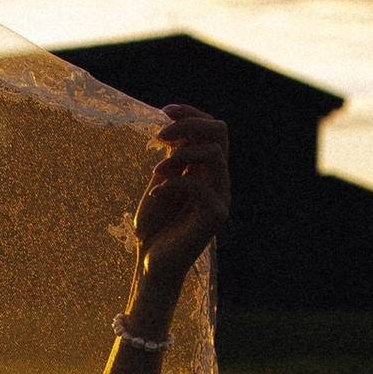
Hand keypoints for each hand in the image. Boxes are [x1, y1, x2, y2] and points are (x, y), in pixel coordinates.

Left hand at [131, 105, 229, 292]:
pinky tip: (155, 195)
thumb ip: (172, 156)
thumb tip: (173, 125)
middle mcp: (219, 179)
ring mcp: (220, 197)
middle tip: (159, 137)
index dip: (191, 113)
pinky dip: (172, 183)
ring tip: (155, 173)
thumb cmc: (155, 224)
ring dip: (179, 155)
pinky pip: (199, 185)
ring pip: (213, 154)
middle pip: (220, 132)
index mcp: (208, 169)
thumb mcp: (161, 181)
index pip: (213, 128)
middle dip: (189, 125)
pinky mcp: (214, 217)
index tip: (164, 111)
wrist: (152, 262)